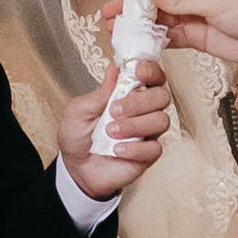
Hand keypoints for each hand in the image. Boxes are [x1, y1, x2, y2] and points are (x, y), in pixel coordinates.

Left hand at [58, 61, 170, 197]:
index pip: (152, 76)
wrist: (76, 167)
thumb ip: (99, 93)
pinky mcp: (148, 154)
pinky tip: (117, 150)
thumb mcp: (79, 111)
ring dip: (134, 125)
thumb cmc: (78, 135)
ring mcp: (148, 132)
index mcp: (130, 93)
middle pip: (161, 96)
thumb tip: (113, 70)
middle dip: (139, 102)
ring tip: (110, 132)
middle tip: (114, 110)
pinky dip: (134, 149)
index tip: (138, 71)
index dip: (151, 71)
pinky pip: (154, 148)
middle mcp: (144, 110)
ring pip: (161, 121)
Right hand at [115, 0, 237, 65]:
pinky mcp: (194, 37)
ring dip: (138, 25)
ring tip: (117, 30)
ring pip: (157, 20)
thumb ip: (179, 0)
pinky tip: (139, 43)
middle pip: (153, 0)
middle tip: (107, 12)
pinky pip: (168, 37)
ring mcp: (190, 17)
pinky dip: (153, 40)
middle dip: (130, 6)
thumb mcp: (212, 1)